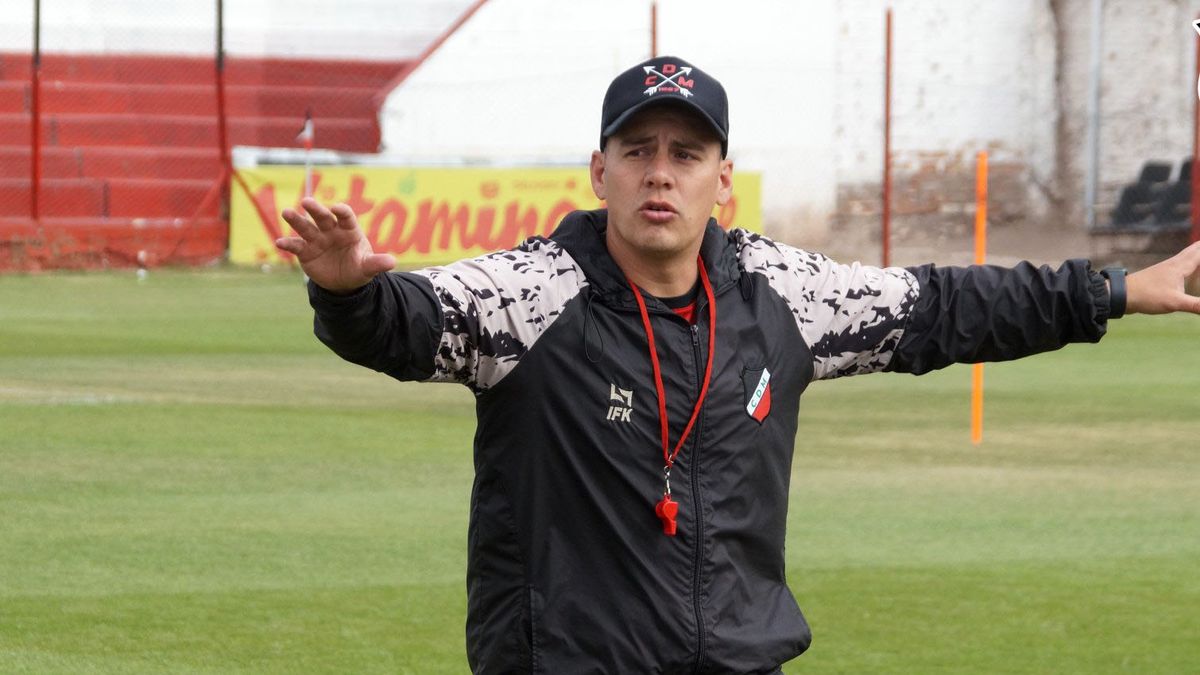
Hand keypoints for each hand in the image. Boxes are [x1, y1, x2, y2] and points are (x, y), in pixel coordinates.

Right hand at [276, 198, 395, 293]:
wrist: (344, 283)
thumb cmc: (358, 268)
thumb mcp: (368, 267)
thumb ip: (377, 264)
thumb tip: (392, 262)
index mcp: (349, 230)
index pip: (345, 217)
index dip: (341, 211)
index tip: (336, 208)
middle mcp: (331, 230)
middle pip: (322, 217)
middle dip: (315, 209)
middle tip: (306, 202)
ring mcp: (317, 239)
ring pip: (305, 227)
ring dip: (296, 220)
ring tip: (286, 212)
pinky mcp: (305, 251)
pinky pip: (295, 245)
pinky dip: (287, 243)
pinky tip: (279, 242)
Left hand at [1126, 241, 1199, 314]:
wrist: (1121, 294)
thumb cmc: (1147, 296)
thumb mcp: (1175, 303)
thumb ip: (1196, 305)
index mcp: (1180, 266)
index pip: (1199, 252)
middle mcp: (1173, 264)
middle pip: (1192, 250)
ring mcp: (1165, 269)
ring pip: (1184, 257)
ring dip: (1194, 253)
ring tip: (1198, 251)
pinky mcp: (1159, 276)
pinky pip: (1177, 265)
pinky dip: (1185, 263)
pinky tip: (1183, 270)